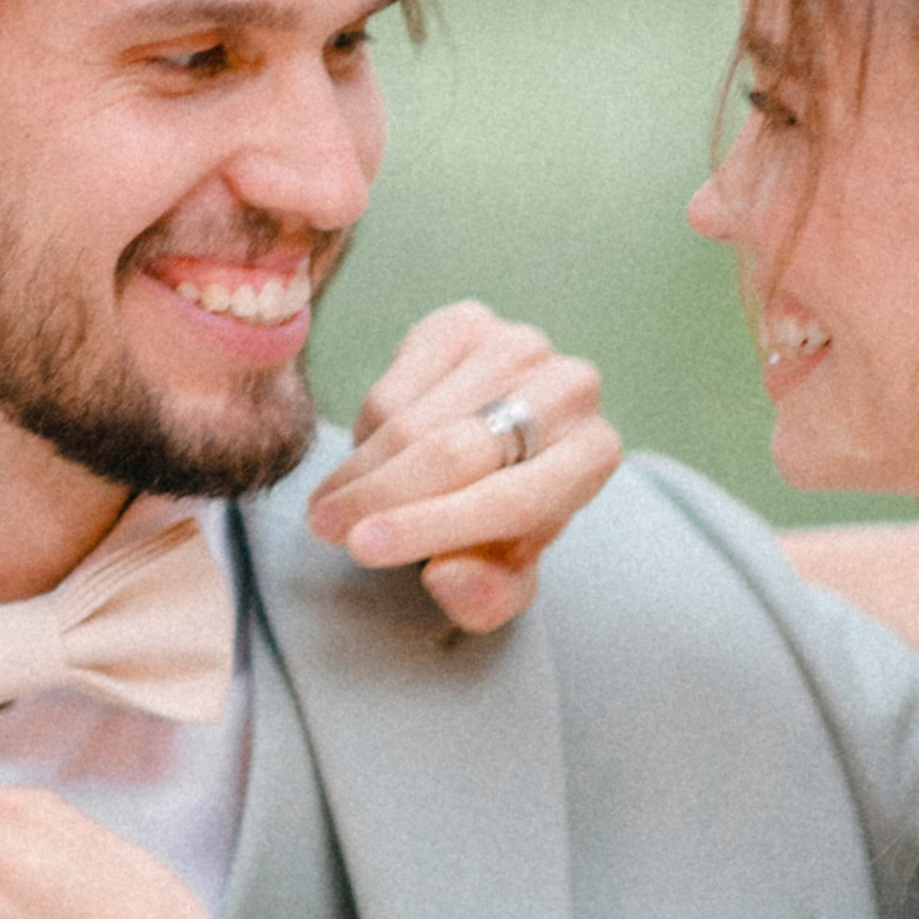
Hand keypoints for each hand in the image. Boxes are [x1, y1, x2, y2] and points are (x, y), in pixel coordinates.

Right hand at [306, 301, 620, 632]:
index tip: (362, 548)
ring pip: (411, 418)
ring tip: (337, 507)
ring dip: (361, 470)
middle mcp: (570, 387)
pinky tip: (375, 457)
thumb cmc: (502, 526)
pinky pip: (394, 383)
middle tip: (323, 529)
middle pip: (454, 450)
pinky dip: (368, 430)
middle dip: (378, 496)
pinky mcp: (466, 322)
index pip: (510, 497)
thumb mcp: (500, 581)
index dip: (430, 526)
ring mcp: (517, 345)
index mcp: (594, 455)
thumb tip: (446, 574)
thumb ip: (485, 597)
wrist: (498, 453)